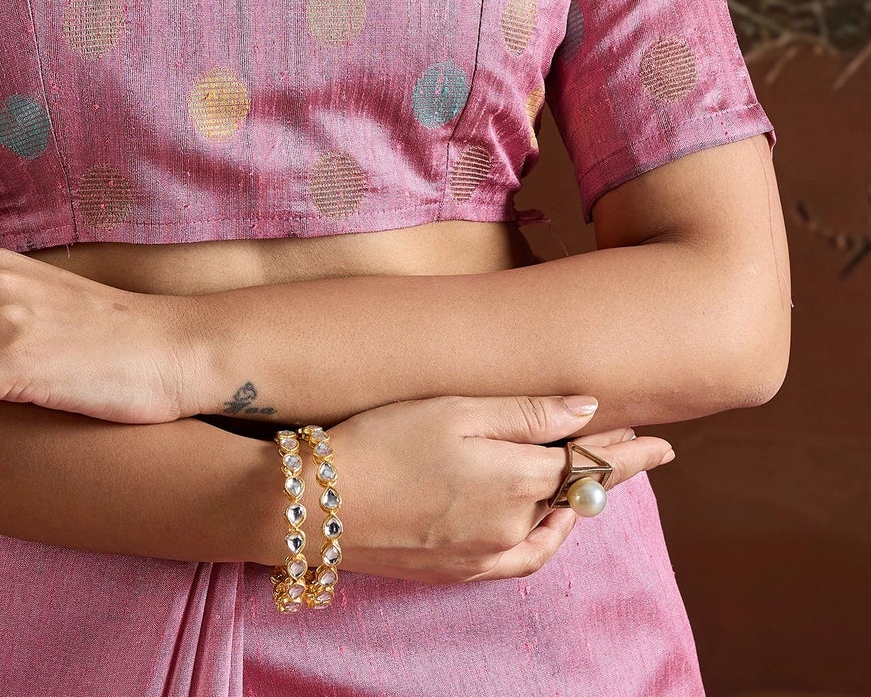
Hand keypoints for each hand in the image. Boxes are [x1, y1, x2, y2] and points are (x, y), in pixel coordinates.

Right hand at [326, 393, 673, 583]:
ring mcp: (488, 554)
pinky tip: (550, 525)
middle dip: (608, 469)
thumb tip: (587, 408)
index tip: (661, 443)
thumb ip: (526, 412)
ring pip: (553, 525)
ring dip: (579, 502)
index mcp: (518, 478)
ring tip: (595, 480)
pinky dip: (548, 538)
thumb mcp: (455, 407)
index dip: (625, 450)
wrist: (317, 501)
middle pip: (575, 493)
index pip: (588, 461)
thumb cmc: (382, 438)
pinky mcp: (462, 570)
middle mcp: (514, 524)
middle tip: (640, 449)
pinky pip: (525, 558)